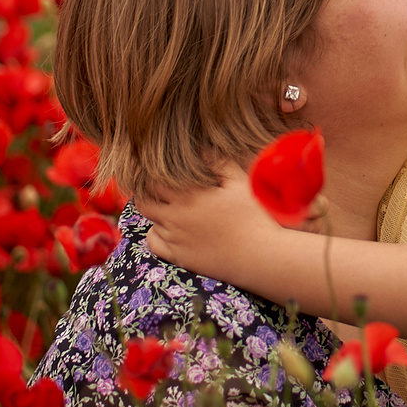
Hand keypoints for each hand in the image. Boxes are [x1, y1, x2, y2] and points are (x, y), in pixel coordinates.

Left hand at [133, 163, 303, 292]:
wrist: (261, 255)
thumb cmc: (255, 215)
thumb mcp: (240, 182)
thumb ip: (218, 163)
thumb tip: (201, 149)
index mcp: (189, 195)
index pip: (153, 180)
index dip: (151, 173)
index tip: (160, 170)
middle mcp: (176, 216)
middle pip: (144, 200)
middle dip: (147, 192)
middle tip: (160, 187)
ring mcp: (175, 238)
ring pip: (149, 220)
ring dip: (155, 211)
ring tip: (168, 205)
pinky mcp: (180, 256)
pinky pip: (153, 243)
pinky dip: (155, 233)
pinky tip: (168, 228)